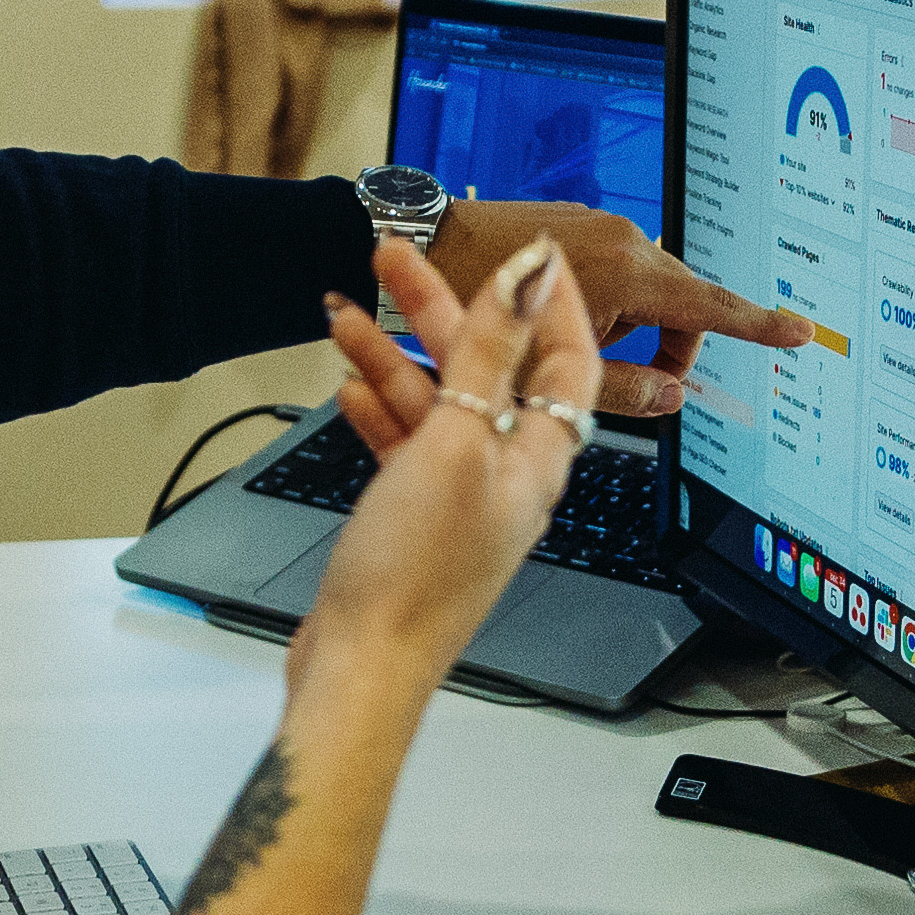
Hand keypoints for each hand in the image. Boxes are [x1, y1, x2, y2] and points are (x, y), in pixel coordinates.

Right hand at [299, 236, 598, 689]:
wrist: (361, 664)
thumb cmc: (414, 577)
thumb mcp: (458, 442)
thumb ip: (490, 355)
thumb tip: (527, 276)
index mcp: (539, 459)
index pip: (566, 361)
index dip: (548, 302)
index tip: (522, 250)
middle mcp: (507, 475)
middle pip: (488, 372)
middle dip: (442, 311)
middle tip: (396, 259)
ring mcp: (459, 497)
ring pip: (436, 403)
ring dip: (394, 355)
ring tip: (347, 311)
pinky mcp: (415, 518)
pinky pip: (404, 445)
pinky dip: (377, 410)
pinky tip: (348, 387)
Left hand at [424, 199, 811, 417]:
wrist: (423, 248)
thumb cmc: (479, 313)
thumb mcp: (556, 374)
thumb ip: (626, 388)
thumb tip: (676, 398)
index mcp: (628, 274)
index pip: (713, 308)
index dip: (759, 326)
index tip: (799, 333)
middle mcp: (622, 240)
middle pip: (684, 302)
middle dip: (677, 344)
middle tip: (647, 382)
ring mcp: (600, 227)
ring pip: (651, 287)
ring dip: (641, 325)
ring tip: (590, 351)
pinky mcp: (578, 223)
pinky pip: (621, 269)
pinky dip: (617, 301)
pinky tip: (574, 324)